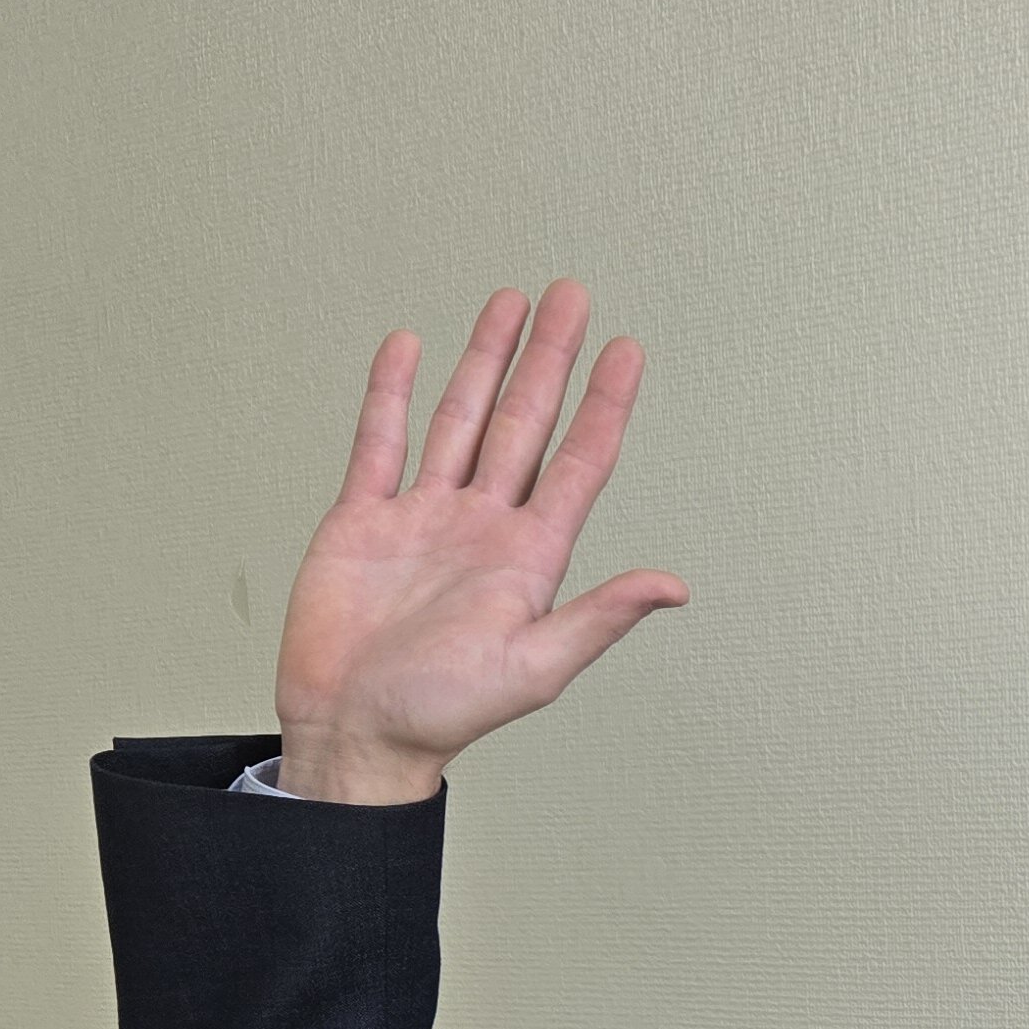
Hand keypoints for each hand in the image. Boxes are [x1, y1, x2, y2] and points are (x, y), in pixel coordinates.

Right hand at [270, 280, 688, 802]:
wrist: (353, 731)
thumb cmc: (441, 715)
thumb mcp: (535, 669)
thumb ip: (600, 617)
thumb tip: (674, 586)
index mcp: (528, 558)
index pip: (578, 463)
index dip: (603, 405)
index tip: (627, 351)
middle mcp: (482, 526)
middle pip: (523, 422)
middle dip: (549, 359)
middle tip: (572, 297)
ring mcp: (423, 517)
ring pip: (458, 418)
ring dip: (484, 360)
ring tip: (510, 304)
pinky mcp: (363, 520)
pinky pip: (381, 442)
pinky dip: (393, 394)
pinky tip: (411, 349)